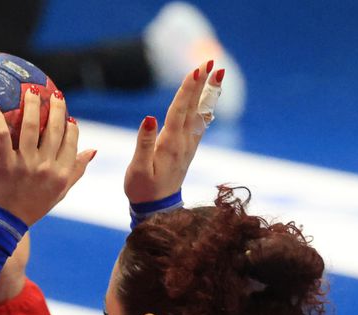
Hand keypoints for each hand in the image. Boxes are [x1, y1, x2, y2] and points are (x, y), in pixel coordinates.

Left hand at [0, 89, 94, 226]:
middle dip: (57, 108)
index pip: (71, 142)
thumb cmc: (30, 209)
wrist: (2, 224)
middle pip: (54, 129)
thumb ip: (75, 171)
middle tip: (55, 94)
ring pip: (30, 126)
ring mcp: (24, 165)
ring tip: (31, 91)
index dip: (70, 126)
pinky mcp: (3, 164)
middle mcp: (46, 167)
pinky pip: (3, 136)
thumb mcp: (58, 194)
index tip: (68, 115)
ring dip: (32, 105)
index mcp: (60, 174)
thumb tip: (92, 151)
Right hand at [124, 61, 220, 204]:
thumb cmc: (142, 189)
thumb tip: (149, 117)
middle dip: (201, 83)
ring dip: (209, 93)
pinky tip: (211, 100)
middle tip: (211, 61)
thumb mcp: (138, 169)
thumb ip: (144, 143)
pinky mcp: (187, 150)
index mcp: (170, 144)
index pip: (179, 110)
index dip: (188, 89)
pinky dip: (207, 108)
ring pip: (200, 114)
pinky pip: (200, 124)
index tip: (197, 69)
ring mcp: (188, 146)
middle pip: (193, 107)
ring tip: (218, 75)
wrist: (157, 210)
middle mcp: (183, 142)